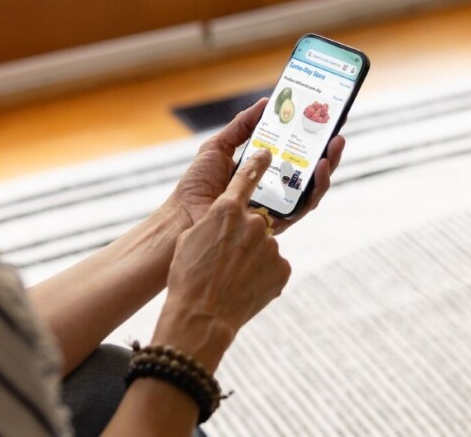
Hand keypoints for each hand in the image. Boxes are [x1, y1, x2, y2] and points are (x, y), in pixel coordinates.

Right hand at [153, 149, 290, 369]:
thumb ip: (213, 223)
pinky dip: (261, 275)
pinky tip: (244, 288)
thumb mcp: (191, 239)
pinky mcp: (282, 268)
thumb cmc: (187, 276)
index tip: (265, 154)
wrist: (201, 316)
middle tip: (226, 260)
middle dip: (243, 238)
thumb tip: (225, 223)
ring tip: (231, 279)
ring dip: (251, 259)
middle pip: (254, 222)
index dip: (257, 164)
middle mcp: (253, 223)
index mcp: (226, 210)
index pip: (247, 177)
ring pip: (263, 246)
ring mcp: (271, 246)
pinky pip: (273, 266)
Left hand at [166, 97, 345, 234]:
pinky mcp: (277, 222)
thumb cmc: (196, 185)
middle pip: (308, 170)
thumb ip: (242, 125)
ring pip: (312, 188)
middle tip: (335, 131)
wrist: (185, 214)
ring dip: (328, 167)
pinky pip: (304, 207)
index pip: (291, 153)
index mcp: (260, 171)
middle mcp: (272, 189)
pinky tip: (319, 169)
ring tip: (333, 147)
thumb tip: (266, 103)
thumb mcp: (219, 146)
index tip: (321, 119)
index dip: (308, 138)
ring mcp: (277, 206)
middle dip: (326, 151)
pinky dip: (316, 187)